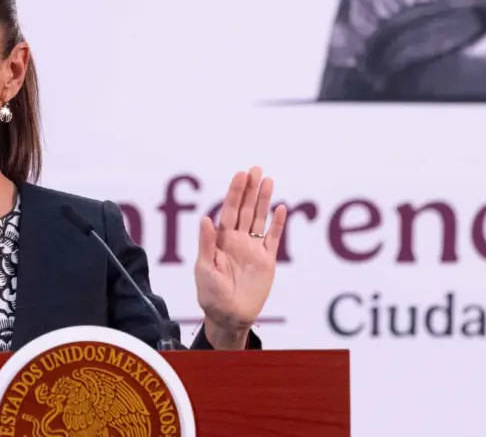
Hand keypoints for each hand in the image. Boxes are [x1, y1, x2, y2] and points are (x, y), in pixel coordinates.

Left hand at [194, 166, 286, 347]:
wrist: (229, 316)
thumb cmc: (211, 294)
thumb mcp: (204, 269)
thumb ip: (207, 243)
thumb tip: (205, 218)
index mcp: (221, 240)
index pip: (229, 211)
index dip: (235, 193)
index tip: (241, 175)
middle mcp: (238, 240)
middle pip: (246, 209)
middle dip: (251, 189)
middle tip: (256, 169)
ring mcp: (253, 249)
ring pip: (260, 219)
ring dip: (264, 200)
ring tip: (268, 180)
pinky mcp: (267, 261)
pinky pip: (273, 239)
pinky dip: (278, 224)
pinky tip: (281, 208)